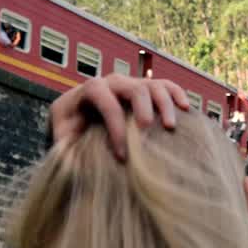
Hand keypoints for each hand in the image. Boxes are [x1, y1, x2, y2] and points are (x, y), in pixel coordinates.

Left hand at [49, 75, 189, 160]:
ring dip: (164, 104)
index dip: (115, 127)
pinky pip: (165, 86)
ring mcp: (130, 84)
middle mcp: (112, 82)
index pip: (104, 100)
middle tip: (145, 133)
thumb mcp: (61, 141)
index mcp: (89, 90)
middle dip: (142, 110)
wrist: (78, 119)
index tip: (122, 156)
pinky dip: (176, 94)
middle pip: (132, 87)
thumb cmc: (70, 133)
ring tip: (169, 127)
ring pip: (152, 85)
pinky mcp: (145, 90)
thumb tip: (76, 165)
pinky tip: (186, 109)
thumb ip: (64, 149)